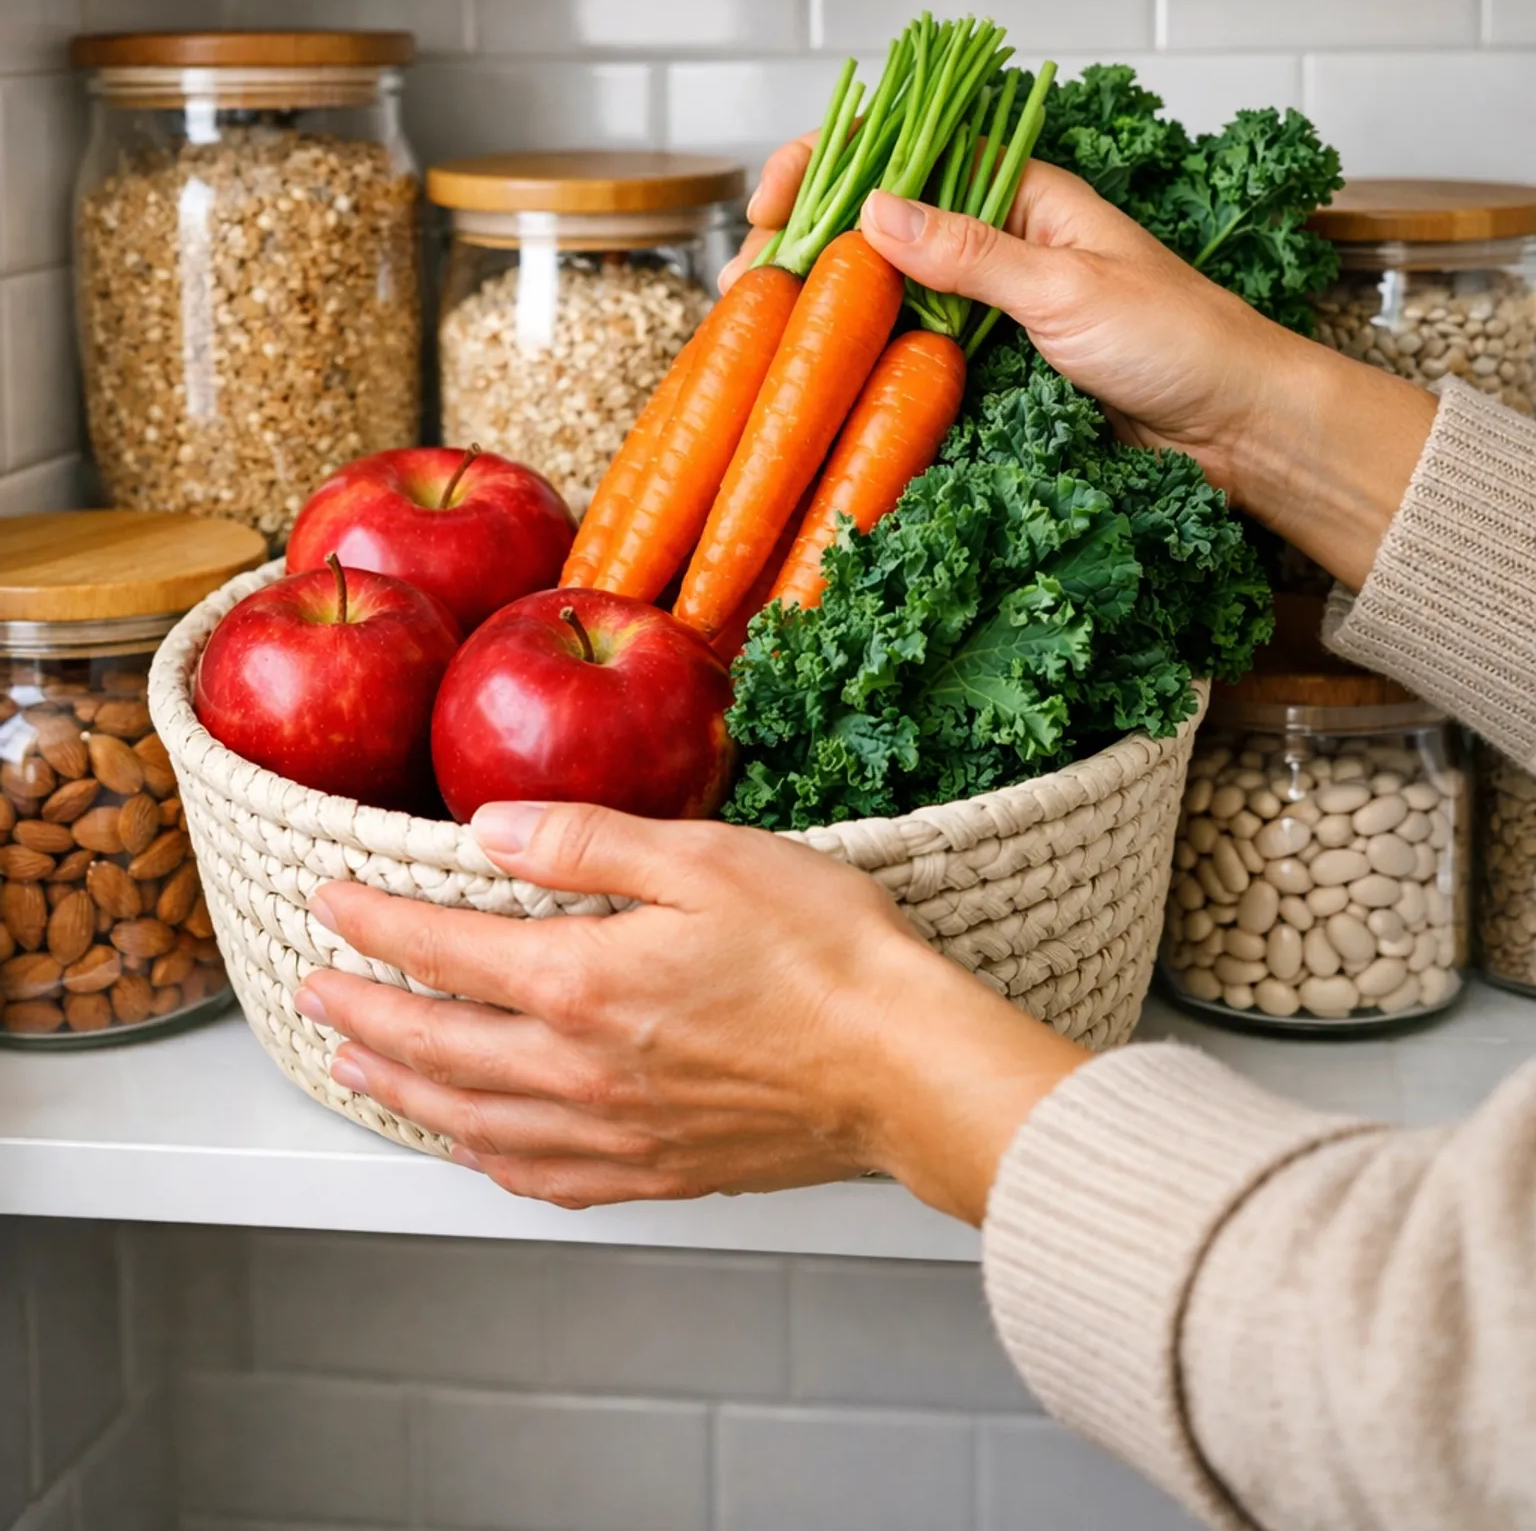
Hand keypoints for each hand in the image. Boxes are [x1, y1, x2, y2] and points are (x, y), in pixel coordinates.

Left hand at [299, 800, 1083, 1218]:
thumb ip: (589, 842)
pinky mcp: (655, 1173)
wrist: (905, 1068)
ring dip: (399, 1090)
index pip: (442, 949)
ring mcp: (613, 1133)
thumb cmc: (827, 955)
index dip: (373, 922)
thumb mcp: (707, 857)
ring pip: (468, 1121)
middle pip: (433, 1046)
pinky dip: (482, 1158)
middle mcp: (578, 1070)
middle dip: (359, 1014)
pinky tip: (473, 1147)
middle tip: (311, 992)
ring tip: (356, 1068)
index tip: (330, 899)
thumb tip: (494, 830)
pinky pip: (538, 1178)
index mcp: (583, 982)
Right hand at [728, 141, 1435, 591]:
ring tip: (757, 335)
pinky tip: (813, 379)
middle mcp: (996, 242)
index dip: (827, 163)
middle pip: (878, 223)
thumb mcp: (1068, 290)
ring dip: (821, 307)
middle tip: (748, 287)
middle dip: (804, 243)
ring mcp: (988, 310)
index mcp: (1020, 194)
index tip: (771, 204)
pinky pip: (909, 357)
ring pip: (884, 292)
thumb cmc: (1182, 341)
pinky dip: (860, 363)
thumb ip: (969, 252)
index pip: (904, 150)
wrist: (1240, 433)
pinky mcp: (988, 373)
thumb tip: (871, 208)